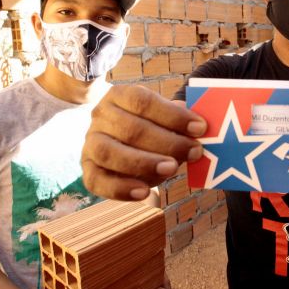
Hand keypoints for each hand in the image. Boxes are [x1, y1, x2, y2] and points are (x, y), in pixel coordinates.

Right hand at [82, 85, 206, 199]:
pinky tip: (145, 192)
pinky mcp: (88, 170)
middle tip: (194, 152)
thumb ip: (179, 120)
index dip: (173, 115)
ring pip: (110, 153)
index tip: (200, 128)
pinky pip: (97, 181)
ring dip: (143, 163)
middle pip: (131, 128)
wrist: (127, 144)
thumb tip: (200, 126)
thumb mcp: (165, 118)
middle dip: (167, 142)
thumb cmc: (152, 128)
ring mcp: (90, 143)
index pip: (143, 101)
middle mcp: (100, 116)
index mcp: (119, 95)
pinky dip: (121, 188)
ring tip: (172, 169)